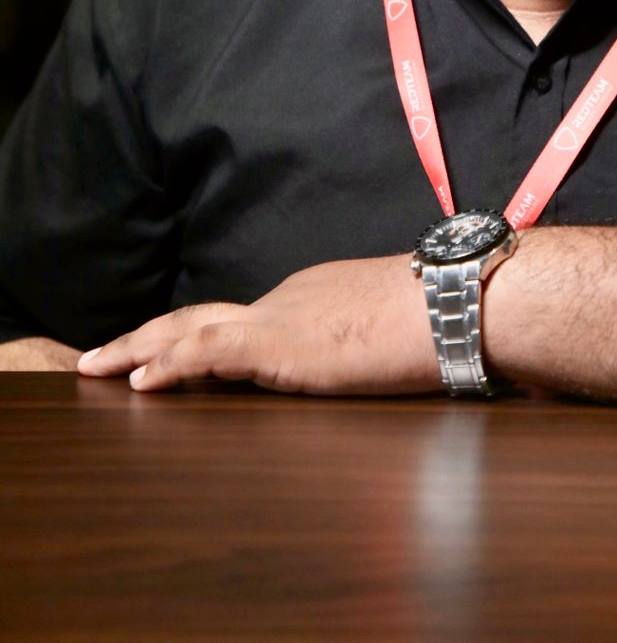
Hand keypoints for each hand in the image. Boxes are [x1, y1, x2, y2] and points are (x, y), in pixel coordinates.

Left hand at [76, 256, 439, 394]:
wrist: (457, 302)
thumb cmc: (444, 319)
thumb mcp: (394, 333)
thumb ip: (371, 343)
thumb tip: (388, 359)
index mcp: (312, 297)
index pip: (242, 318)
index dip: (197, 336)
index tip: (167, 354)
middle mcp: (286, 298)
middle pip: (201, 315)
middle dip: (149, 335)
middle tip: (104, 356)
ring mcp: (279, 317)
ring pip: (189, 328)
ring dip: (138, 349)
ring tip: (96, 367)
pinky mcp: (279, 343)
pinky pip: (208, 353)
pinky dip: (169, 365)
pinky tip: (139, 384)